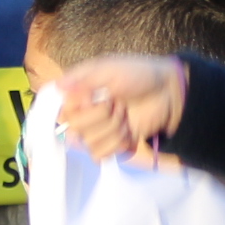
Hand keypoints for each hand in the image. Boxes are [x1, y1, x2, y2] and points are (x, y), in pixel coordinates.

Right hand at [53, 55, 186, 162]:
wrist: (166, 93)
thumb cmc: (138, 74)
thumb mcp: (109, 69)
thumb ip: (83, 79)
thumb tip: (57, 86)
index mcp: (79, 93)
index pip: (62, 111)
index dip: (80, 107)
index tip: (96, 96)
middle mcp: (84, 113)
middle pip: (74, 129)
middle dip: (101, 116)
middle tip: (118, 103)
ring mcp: (98, 130)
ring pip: (89, 142)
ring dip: (113, 128)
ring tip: (125, 115)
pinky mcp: (111, 144)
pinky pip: (99, 155)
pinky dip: (116, 143)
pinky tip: (127, 131)